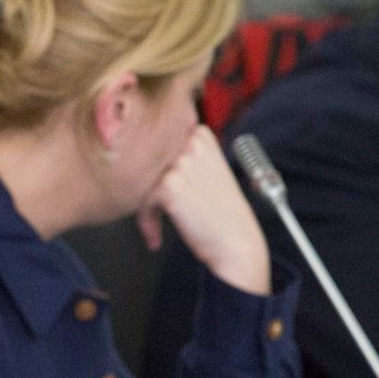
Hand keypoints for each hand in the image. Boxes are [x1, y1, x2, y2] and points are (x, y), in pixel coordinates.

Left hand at [138, 125, 269, 295]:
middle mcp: (192, 144)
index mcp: (201, 136)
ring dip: (146, 207)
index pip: (159, 145)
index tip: (164, 194)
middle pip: (148, 162)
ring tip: (156, 229)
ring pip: (142, 180)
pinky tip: (157, 238)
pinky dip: (146, 220)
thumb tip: (145, 156)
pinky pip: (143, 198)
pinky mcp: (170, 185)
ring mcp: (181, 163)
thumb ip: (183, 159)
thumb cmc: (223, 213)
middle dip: (149, 190)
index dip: (157, 171)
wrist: (236, 241)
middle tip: (156, 215)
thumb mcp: (208, 171)